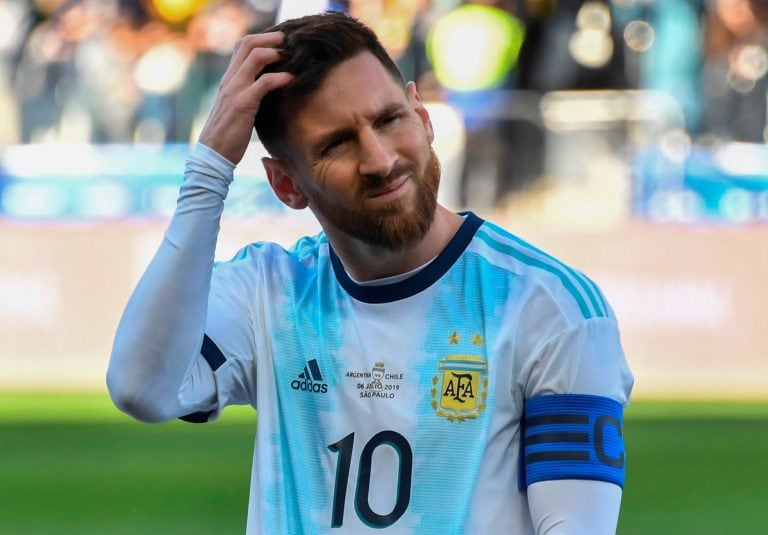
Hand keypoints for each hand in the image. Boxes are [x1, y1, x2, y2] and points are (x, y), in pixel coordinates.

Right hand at [198, 32, 292, 164]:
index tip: (280, 44)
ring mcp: (235, 90)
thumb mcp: (237, 109)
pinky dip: (281, 77)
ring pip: (255, 56)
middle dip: (271, 38)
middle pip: (247, 43)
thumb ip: (248, 94)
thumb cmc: (227, 136)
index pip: (241, 46)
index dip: (262, 39)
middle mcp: (230, 80)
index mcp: (228, 80)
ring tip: (292, 56)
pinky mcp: (243, 104)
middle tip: (289, 41)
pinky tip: (292, 79)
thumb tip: (268, 89)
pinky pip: (264, 82)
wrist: (212, 155)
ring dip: (276, 52)